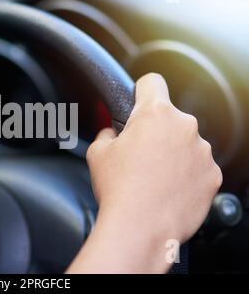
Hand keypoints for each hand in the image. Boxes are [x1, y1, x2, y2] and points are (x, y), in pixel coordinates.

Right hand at [67, 73, 221, 272]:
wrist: (140, 229)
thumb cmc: (118, 189)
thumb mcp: (97, 152)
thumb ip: (108, 133)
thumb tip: (114, 133)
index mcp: (155, 114)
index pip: (152, 82)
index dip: (140, 91)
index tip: (137, 102)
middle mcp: (185, 127)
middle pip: (168, 118)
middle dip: (154, 131)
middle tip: (138, 155)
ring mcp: (202, 152)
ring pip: (184, 143)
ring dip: (171, 153)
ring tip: (152, 177)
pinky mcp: (213, 175)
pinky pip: (198, 166)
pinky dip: (185, 174)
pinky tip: (167, 189)